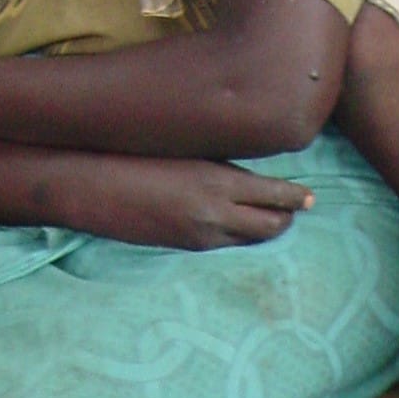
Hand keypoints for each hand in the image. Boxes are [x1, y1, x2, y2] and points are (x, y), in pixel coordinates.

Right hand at [69, 154, 313, 250]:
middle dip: (287, 218)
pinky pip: (226, 244)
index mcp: (216, 180)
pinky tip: (239, 226)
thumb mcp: (181, 151)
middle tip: (298, 210)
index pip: (273, 194)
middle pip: (271, 225)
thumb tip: (241, 179)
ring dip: (265, 230)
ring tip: (277, 220)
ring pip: (250, 239)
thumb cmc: (128, 154)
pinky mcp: (186, 246)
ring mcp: (202, 235)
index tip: (312, 198)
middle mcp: (215, 213)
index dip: (295, 198)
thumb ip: (214, 166)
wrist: (87, 183)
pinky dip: (239, 235)